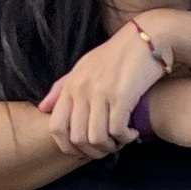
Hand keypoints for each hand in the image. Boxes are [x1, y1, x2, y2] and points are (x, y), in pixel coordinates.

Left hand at [41, 20, 168, 156]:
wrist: (147, 37)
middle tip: (107, 148)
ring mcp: (101, 92)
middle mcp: (82, 90)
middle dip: (93, 151)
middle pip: (77, 138)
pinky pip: (117, 130)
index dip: (68, 147)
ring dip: (110, 147)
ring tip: (120, 141)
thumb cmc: (116, 54)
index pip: (56, 128)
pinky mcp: (122, 96)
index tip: (84, 151)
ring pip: (96, 138)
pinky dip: (125, 138)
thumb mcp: (84, 67)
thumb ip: (62, 88)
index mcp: (70, 85)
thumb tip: (42, 108)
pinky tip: (133, 132)